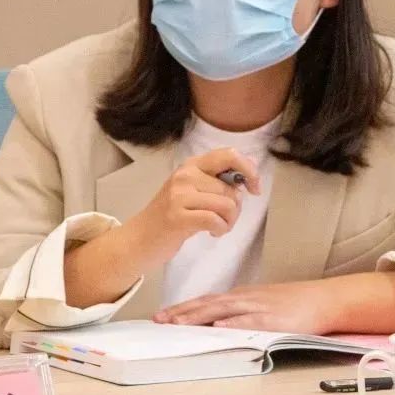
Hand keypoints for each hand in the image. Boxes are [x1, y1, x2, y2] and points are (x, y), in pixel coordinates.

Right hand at [124, 147, 260, 268]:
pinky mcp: (178, 216)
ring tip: (217, 227)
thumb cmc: (171, 215)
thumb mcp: (192, 191)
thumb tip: (247, 179)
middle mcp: (185, 175)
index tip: (254, 188)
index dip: (249, 170)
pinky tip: (212, 233)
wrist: (139, 238)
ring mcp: (179, 195)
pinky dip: (220, 229)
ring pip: (227, 204)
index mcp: (192, 164)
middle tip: (224, 220)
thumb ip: (216, 182)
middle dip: (236, 209)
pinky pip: (215, 220)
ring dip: (228, 222)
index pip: (229, 155)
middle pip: (231, 189)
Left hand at [154, 280, 334, 334]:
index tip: (164, 314)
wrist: (324, 299)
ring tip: (178, 323)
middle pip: (208, 304)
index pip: (206, 301)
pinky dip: (233, 322)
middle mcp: (246, 299)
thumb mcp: (262, 302)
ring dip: (198, 316)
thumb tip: (217, 321)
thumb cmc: (295, 303)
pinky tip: (218, 326)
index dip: (184, 308)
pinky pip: (250, 320)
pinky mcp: (273, 319)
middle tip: (160, 320)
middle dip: (182, 312)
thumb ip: (241, 311)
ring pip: (223, 310)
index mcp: (242, 296)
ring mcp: (259, 308)